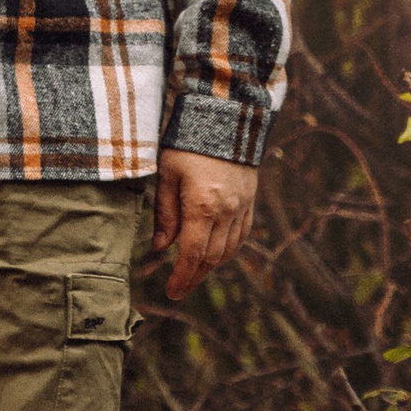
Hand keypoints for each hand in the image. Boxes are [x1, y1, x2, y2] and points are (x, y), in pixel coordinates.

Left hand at [151, 147, 258, 298]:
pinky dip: (228, 250)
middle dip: (195, 277)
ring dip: (211, 266)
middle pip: (212, 257)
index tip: (171, 292)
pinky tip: (215, 254)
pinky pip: (242, 235)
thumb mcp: (167, 174)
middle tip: (178, 289)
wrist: (227, 118)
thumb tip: (160, 247)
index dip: (182, 276)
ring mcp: (242, 206)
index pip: (193, 253)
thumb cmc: (188, 142)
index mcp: (203, 206)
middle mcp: (227, 211)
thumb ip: (164, 212)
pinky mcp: (250, 200)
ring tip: (193, 274)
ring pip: (229, 249)